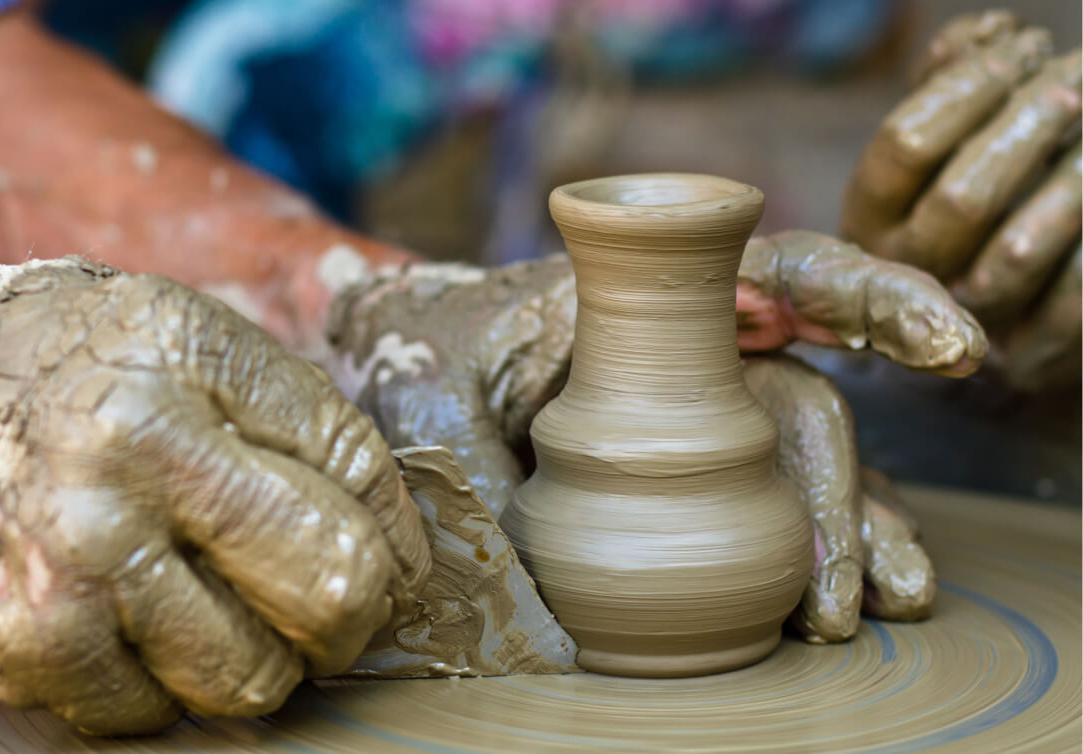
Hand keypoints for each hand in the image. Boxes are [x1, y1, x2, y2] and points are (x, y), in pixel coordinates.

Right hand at [0, 259, 427, 733]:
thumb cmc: (14, 361)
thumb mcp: (149, 322)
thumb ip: (260, 395)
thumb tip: (367, 495)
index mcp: (181, 355)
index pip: (353, 462)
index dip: (395, 525)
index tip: (391, 553)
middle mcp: (135, 455)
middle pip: (334, 583)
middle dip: (357, 615)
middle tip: (336, 610)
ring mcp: (78, 559)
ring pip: (251, 675)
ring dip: (257, 662)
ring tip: (220, 617)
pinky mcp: (26, 641)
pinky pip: (151, 714)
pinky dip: (159, 689)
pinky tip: (131, 630)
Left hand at [324, 232, 981, 641]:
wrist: (408, 360)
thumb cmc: (423, 359)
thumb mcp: (435, 402)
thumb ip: (484, 473)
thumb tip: (536, 611)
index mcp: (651, 292)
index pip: (792, 272)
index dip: (879, 303)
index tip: (949, 349)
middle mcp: (700, 342)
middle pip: (809, 400)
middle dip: (848, 494)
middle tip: (860, 589)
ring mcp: (705, 404)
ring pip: (804, 461)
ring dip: (848, 536)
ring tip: (869, 612)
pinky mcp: (698, 459)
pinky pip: (774, 497)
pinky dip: (811, 546)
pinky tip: (836, 607)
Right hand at [842, 10, 1080, 390]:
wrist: (1016, 303)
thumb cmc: (985, 193)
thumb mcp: (950, 136)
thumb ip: (952, 79)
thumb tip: (987, 35)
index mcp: (872, 218)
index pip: (905, 145)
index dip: (968, 85)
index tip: (1018, 47)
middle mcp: (908, 276)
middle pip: (962, 198)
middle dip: (1027, 127)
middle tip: (1074, 80)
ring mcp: (968, 322)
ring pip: (1019, 251)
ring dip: (1073, 178)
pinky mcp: (1028, 360)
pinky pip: (1073, 300)